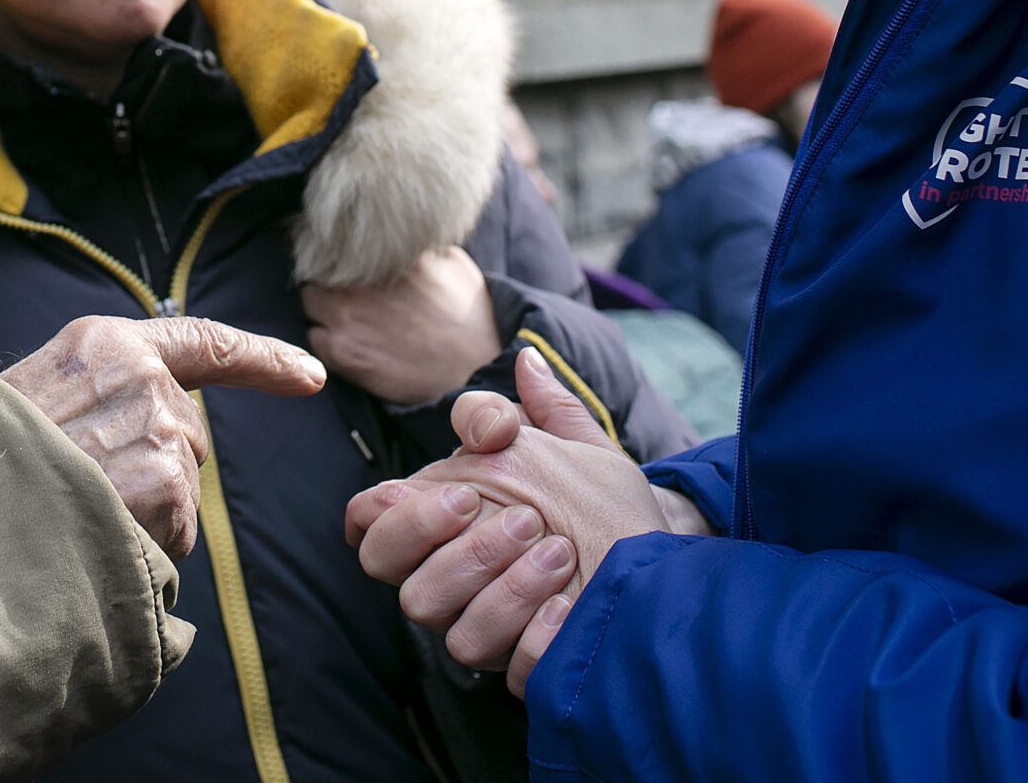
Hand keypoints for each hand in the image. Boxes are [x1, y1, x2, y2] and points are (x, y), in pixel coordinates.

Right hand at [2, 315, 325, 557]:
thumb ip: (96, 399)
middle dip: (156, 470)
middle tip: (80, 488)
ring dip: (144, 513)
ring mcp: (156, 427)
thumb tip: (158, 440)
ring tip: (73, 512)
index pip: (204, 342)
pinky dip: (146, 549)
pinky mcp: (166, 483)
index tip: (311, 376)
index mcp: (104, 343)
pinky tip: (92, 537)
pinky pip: (176, 534)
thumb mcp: (34, 401)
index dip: (263, 361)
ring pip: (180, 488)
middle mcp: (141, 374)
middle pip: (187, 436)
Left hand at [302, 246, 502, 405]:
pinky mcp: (342, 352)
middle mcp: (359, 283)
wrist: (472, 370)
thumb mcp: (453, 263)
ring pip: (310, 301)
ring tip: (346, 314)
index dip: (340, 248)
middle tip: (345, 287)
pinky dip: (326, 337)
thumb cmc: (468, 315)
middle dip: (329, 275)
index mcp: (386, 254)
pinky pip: (314, 337)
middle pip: (318, 267)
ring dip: (323, 306)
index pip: (340, 238)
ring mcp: (346, 317)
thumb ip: (419, 244)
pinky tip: (350, 340)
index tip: (344, 254)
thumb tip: (400, 232)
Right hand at [344, 346, 666, 691]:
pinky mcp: (510, 665)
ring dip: (499, 578)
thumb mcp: (578, 450)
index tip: (460, 494)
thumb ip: (541, 411)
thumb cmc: (608, 508)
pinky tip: (565, 605)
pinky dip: (529, 629)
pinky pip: (491, 660)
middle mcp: (447, 571)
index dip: (391, 511)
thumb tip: (526, 362)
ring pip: (432, 614)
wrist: (658, 569)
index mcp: (443, 518)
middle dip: (440, 536)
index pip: (369, 520)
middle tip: (511, 515)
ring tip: (560, 551)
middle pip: (385, 568)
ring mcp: (474, 621)